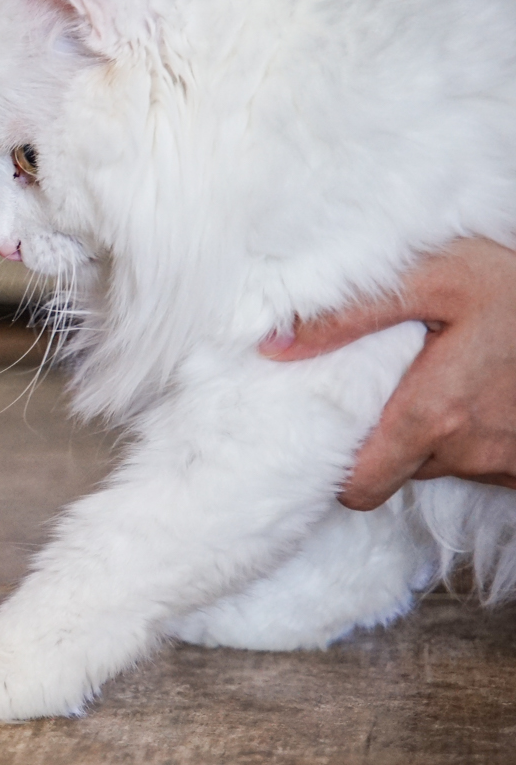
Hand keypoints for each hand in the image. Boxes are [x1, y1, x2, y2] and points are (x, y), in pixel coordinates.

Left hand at [262, 237, 515, 508]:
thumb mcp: (436, 277)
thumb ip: (350, 313)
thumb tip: (272, 346)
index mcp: (433, 419)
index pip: (357, 487)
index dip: (335, 467)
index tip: (325, 432)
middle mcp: (467, 453)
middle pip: (391, 473)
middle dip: (376, 442)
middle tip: (372, 393)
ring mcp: (503, 463)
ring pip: (434, 463)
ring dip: (422, 431)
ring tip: (425, 379)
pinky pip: (476, 459)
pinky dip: (463, 432)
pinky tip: (467, 390)